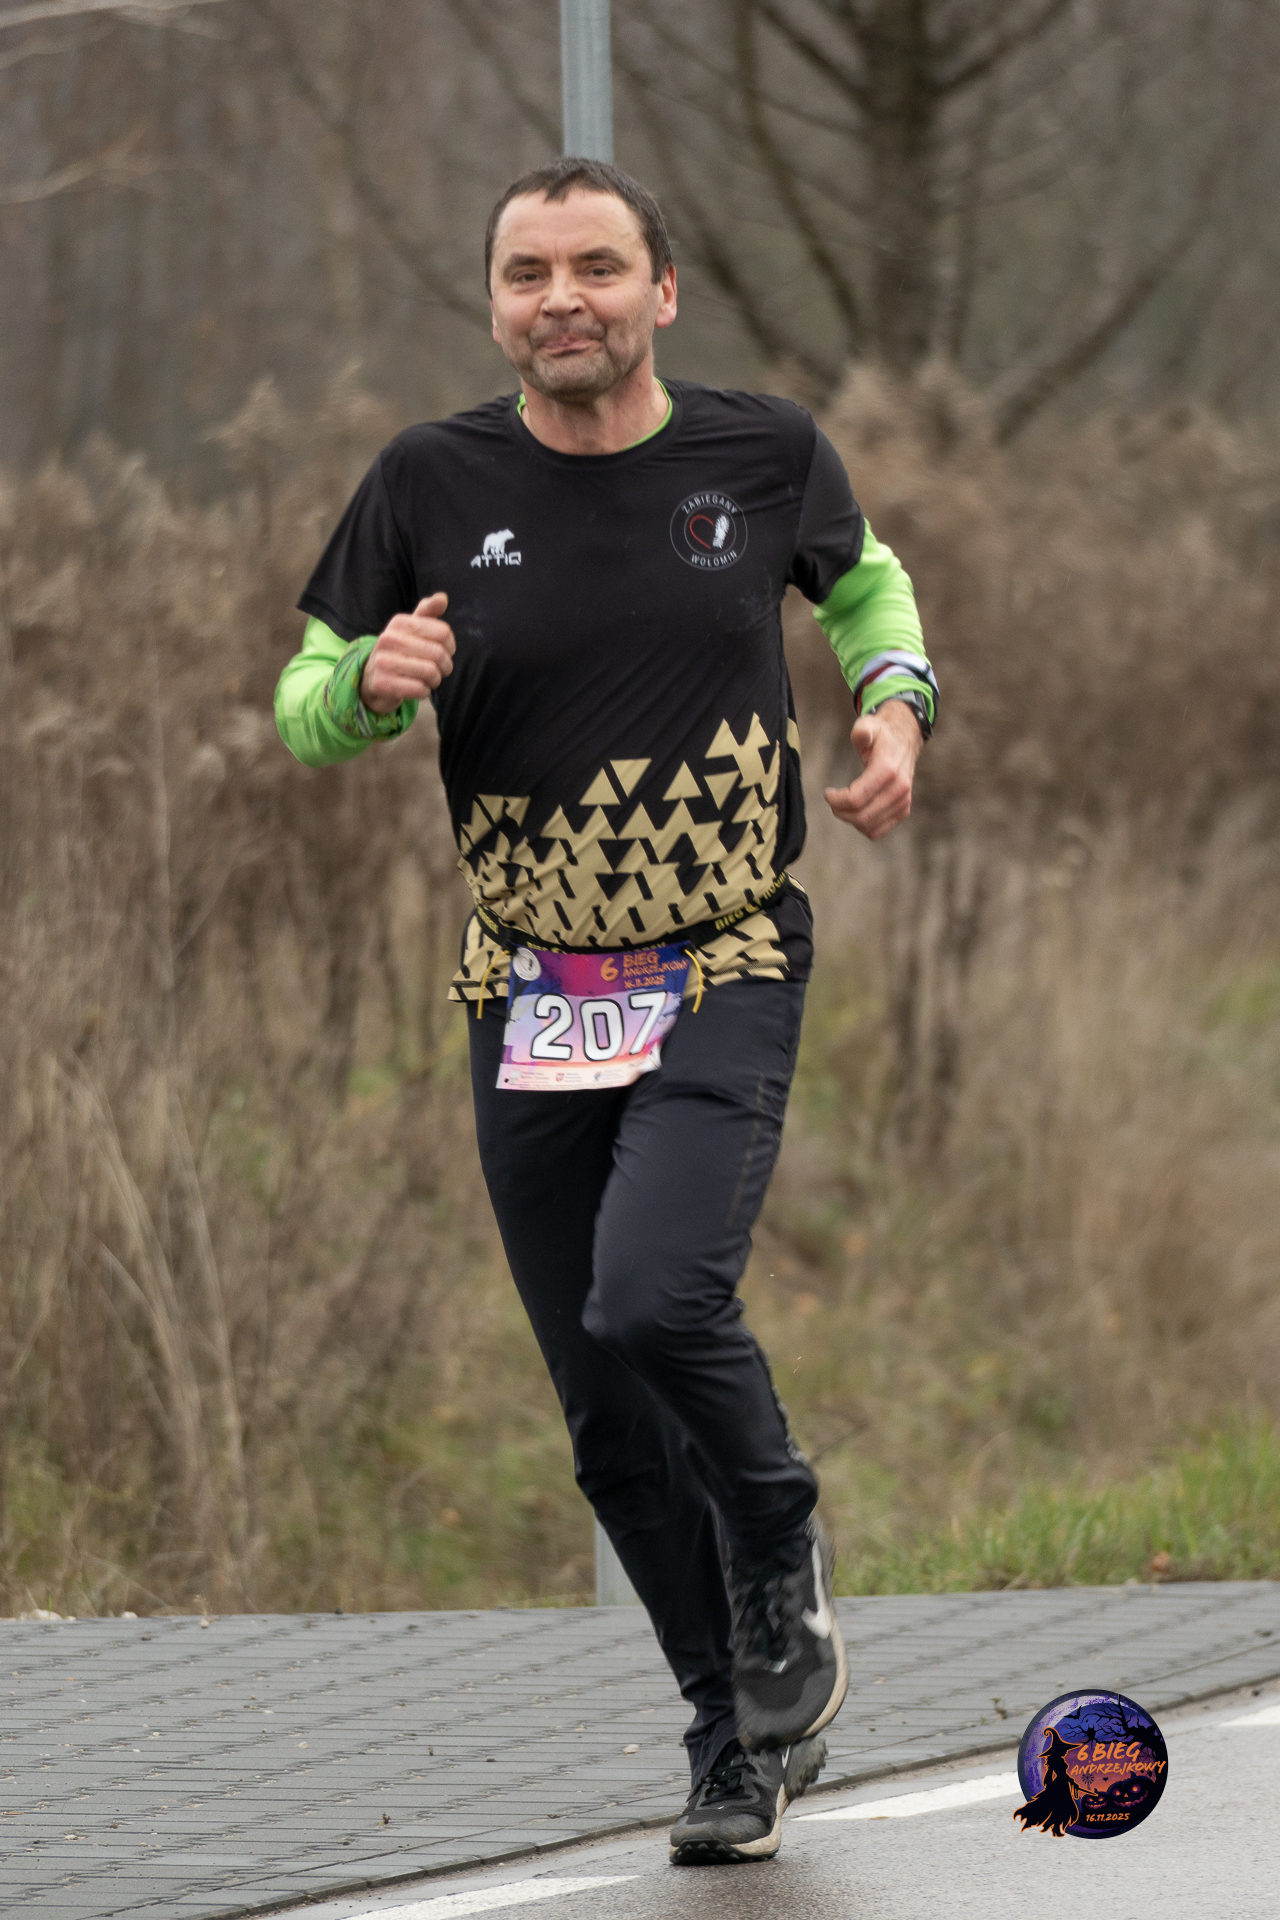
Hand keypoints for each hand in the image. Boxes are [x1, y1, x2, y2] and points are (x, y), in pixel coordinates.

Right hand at [360, 593, 454, 713]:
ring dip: (435, 679)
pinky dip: (424, 691)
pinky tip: (418, 687)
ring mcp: (383, 661)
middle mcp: (389, 639)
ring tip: (429, 679)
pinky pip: (419, 689)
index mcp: (399, 622)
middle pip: (438, 653)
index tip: (444, 650)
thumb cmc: (400, 650)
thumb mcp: (412, 628)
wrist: (372, 676)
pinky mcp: (382, 683)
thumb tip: (443, 597)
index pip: (443, 632)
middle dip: (445, 666)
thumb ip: (428, 611)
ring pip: (430, 672)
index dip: (450, 645)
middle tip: (440, 669)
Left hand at [823, 699, 923, 839]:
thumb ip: (862, 731)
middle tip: (833, 801)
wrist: (905, 740)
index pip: (856, 799)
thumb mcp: (869, 724)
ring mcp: (903, 801)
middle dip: (840, 812)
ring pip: (869, 826)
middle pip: (861, 816)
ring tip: (843, 806)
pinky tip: (856, 812)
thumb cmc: (882, 734)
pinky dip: (864, 826)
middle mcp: (899, 788)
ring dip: (850, 820)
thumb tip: (861, 736)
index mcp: (887, 770)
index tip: (828, 793)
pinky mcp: (903, 810)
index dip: (836, 800)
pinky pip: (879, 830)